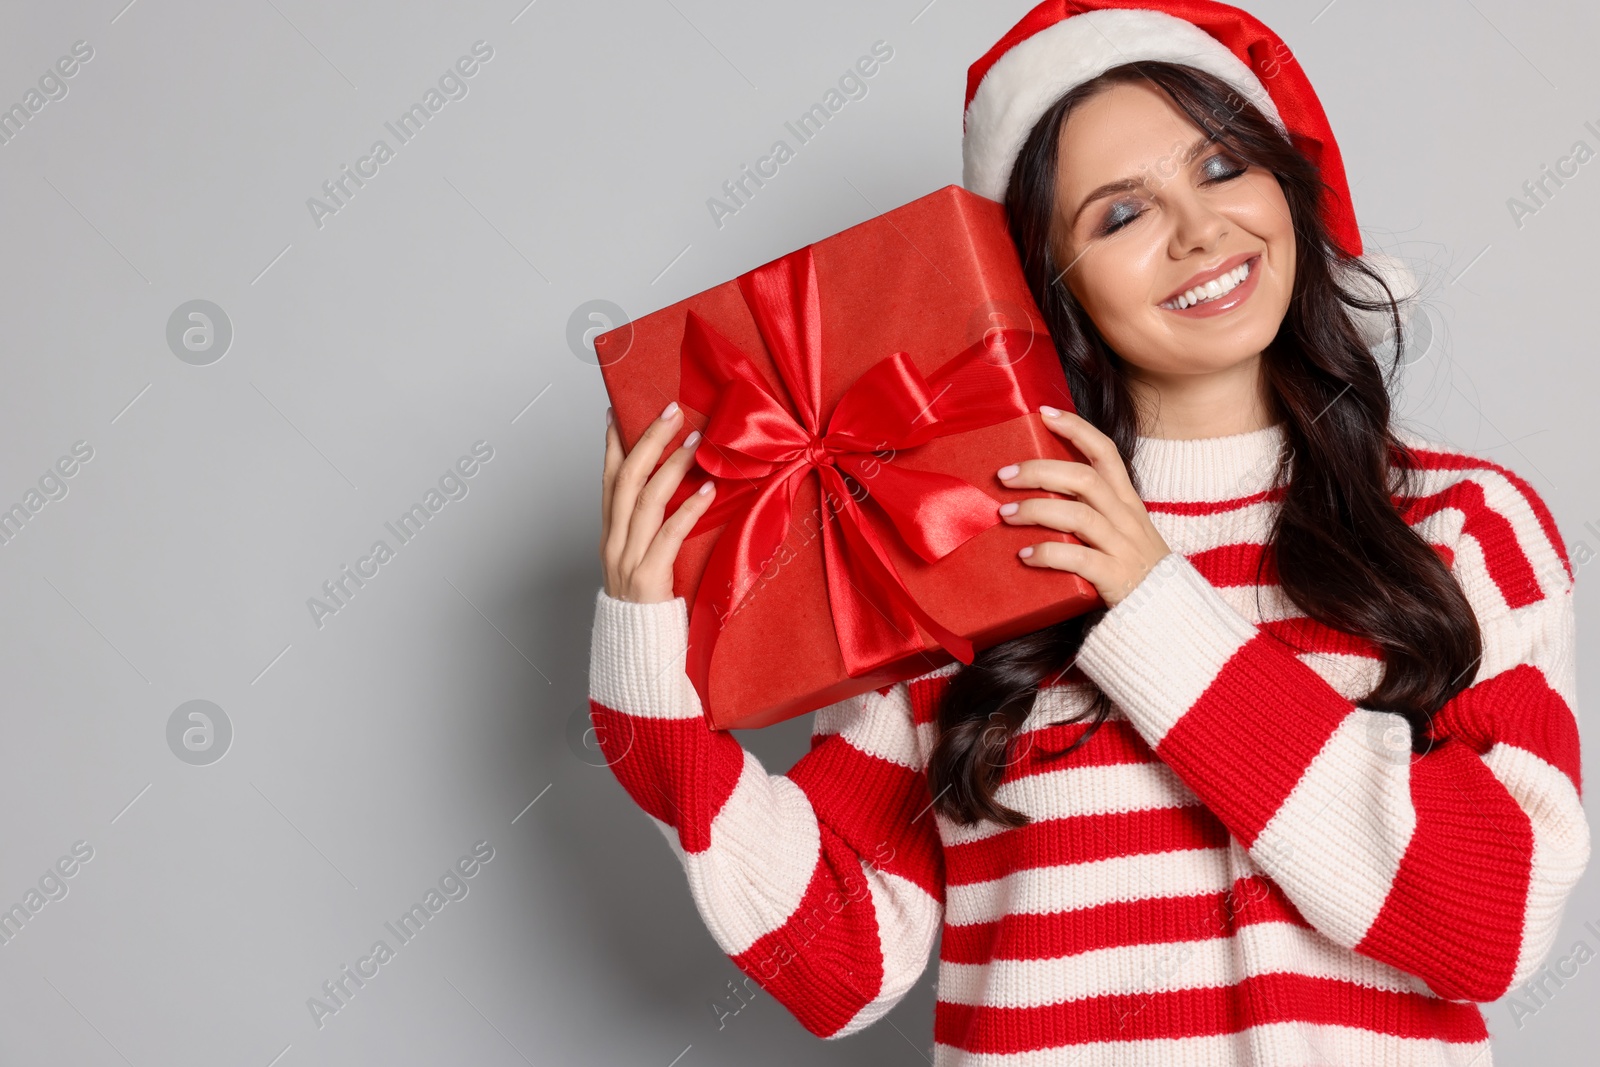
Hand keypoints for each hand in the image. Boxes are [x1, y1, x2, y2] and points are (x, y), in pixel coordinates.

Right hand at [600, 401, 716, 602]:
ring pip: (647, 499)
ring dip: (673, 464)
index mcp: (610, 536)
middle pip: (626, 478)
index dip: (611, 445)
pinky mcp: (648, 578)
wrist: (637, 654)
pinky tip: (709, 490)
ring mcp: (628, 559)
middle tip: (671, 411)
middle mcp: (614, 543)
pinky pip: (669, 535)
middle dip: (648, 439)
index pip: (607, 480)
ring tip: (697, 440)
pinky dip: (690, 509)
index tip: (618, 412)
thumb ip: (648, 532)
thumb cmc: (647, 608)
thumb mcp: (640, 563)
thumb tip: (674, 496)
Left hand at [996, 407, 1170, 606]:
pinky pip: (1078, 558)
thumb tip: (1036, 492)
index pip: (1105, 452)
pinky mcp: (1114, 576)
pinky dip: (1047, 554)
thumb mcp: (1119, 529)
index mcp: (1126, 500)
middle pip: (1084, 479)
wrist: (1167, 612)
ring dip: (1036, 511)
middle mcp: (1126, 517)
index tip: (1044, 412)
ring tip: (1005, 515)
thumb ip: (1088, 509)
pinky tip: (1025, 556)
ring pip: (1079, 515)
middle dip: (1040, 471)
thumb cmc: (1131, 566)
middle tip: (1004, 475)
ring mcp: (1122, 546)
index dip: (1076, 429)